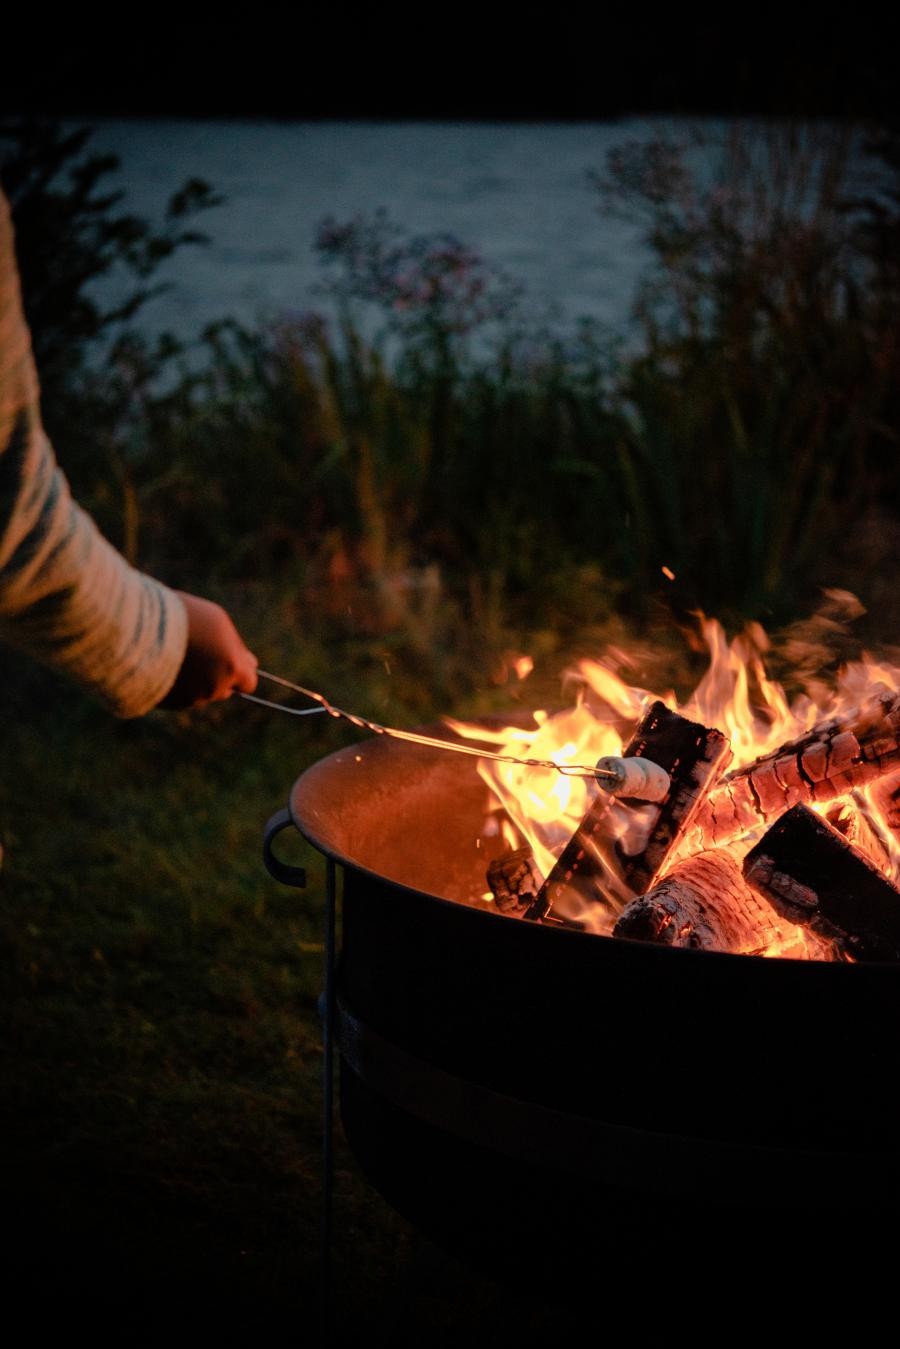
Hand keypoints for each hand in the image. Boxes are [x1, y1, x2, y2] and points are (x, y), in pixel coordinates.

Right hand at [159, 591, 257, 709]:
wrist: (140, 627)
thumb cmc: (183, 617)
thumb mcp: (218, 622)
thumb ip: (236, 648)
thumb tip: (251, 665)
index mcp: (232, 668)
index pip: (248, 683)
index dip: (239, 672)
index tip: (229, 660)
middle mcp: (214, 688)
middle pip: (223, 690)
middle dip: (216, 677)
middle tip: (198, 653)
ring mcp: (191, 698)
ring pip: (199, 694)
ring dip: (193, 681)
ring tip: (176, 654)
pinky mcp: (169, 704)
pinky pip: (178, 698)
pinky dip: (175, 686)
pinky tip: (163, 665)